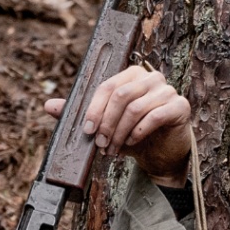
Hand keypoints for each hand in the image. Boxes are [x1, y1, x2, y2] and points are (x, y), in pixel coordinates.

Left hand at [45, 62, 191, 184]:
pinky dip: (138, 132)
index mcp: (131, 75)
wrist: (160, 154)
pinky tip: (132, 143)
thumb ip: (82, 113)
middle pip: (121, 95)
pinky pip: (155, 116)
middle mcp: (151, 77)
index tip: (87, 130)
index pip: (108, 86)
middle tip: (100, 144)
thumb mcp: (105, 125)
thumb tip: (49, 105)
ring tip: (113, 149)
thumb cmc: (132, 135)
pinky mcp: (180, 106)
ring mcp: (168, 90)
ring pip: (135, 108)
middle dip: (106, 123)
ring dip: (120, 133)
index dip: (94, 108)